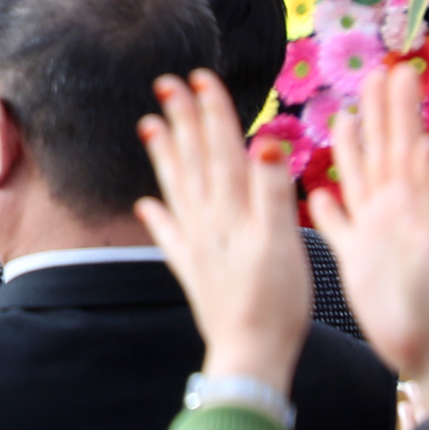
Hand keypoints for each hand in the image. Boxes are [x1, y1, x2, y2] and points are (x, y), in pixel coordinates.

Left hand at [136, 70, 310, 395]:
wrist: (250, 353)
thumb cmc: (276, 302)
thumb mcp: (284, 243)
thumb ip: (273, 193)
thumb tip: (265, 144)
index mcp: (234, 210)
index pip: (223, 149)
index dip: (212, 112)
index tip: (200, 76)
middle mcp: (208, 221)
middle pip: (195, 160)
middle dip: (183, 120)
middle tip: (166, 83)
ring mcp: (195, 244)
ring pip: (176, 188)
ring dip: (165, 155)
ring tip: (148, 126)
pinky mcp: (190, 269)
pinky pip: (168, 236)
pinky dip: (156, 217)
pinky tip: (144, 204)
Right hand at [305, 62, 428, 379]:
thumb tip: (426, 144)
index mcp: (412, 202)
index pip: (403, 142)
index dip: (400, 108)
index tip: (398, 71)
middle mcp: (393, 211)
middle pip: (381, 150)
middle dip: (380, 112)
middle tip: (377, 74)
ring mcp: (374, 234)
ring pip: (359, 179)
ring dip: (352, 148)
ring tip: (345, 118)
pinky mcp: (357, 261)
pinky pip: (338, 226)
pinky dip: (329, 207)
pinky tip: (317, 191)